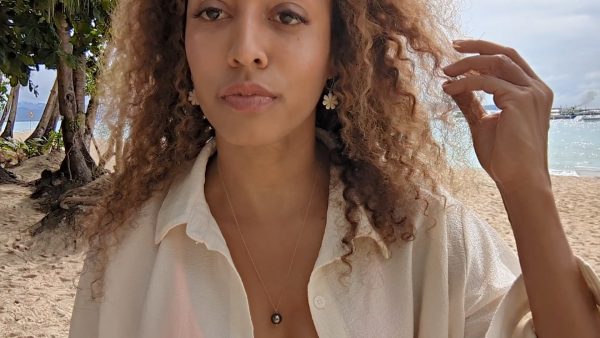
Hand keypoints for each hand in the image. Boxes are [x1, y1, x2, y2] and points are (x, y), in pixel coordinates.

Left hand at [442, 39, 553, 191]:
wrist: (518, 180)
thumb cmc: (503, 157)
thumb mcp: (482, 123)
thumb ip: (472, 102)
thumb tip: (454, 84)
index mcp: (532, 92)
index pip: (509, 61)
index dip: (484, 52)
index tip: (459, 52)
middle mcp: (537, 88)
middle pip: (505, 54)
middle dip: (477, 48)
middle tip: (452, 47)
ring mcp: (532, 93)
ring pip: (496, 63)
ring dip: (467, 64)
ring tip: (445, 72)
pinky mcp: (521, 101)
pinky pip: (486, 82)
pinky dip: (465, 82)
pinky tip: (449, 88)